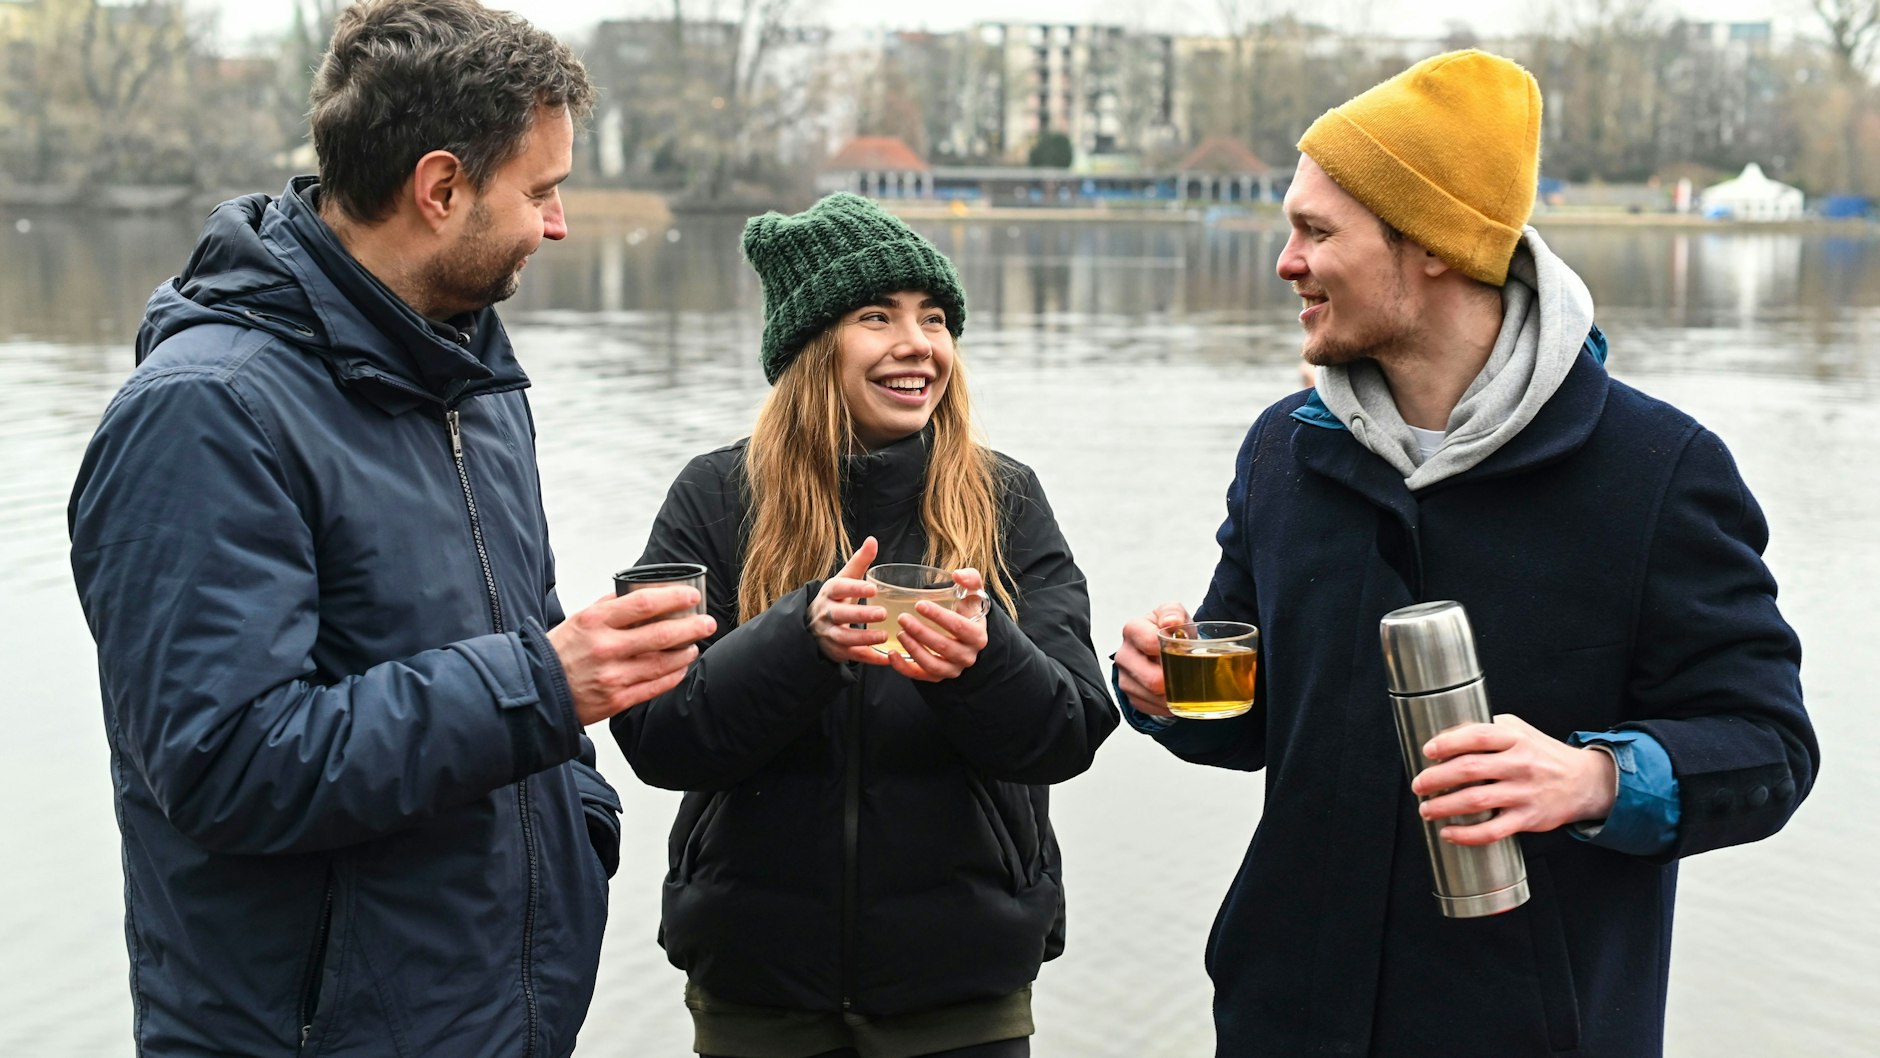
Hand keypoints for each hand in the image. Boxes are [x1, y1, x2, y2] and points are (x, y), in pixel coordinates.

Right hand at [548, 586, 716, 725]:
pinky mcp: (617, 700)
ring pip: (663, 662)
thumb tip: (643, 593)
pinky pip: (655, 686)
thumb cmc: (561, 651)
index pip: (644, 603)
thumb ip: (610, 606)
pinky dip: (673, 675)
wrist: (537, 690)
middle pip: (662, 634)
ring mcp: (613, 676)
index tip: (692, 597)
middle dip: (692, 627)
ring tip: (694, 645)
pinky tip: (681, 667)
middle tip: (708, 623)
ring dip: (686, 652)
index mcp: (595, 621)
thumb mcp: (579, 619)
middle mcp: (606, 647)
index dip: (674, 598)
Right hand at [808, 536, 892, 665]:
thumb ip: (860, 562)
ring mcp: (829, 635)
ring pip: (845, 639)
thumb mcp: (844, 578)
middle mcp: (826, 614)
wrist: (812, 626)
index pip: (840, 588)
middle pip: (840, 615)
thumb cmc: (836, 598)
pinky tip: (887, 658)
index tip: (873, 588)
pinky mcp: (837, 652)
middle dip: (861, 616)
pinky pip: (853, 657)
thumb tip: (873, 540)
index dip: (855, 589)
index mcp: (829, 592)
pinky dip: (870, 658)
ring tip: (885, 636)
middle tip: (882, 613)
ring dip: (865, 639)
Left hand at [885, 567, 989, 682]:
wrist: (965, 635)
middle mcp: (967, 656)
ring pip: (932, 665)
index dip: (939, 616)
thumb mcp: (973, 594)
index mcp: (977, 635)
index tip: (919, 604)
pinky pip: (920, 676)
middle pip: (944, 647)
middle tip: (902, 617)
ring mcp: (952, 669)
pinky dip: (904, 668)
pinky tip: (891, 654)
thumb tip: (958, 575)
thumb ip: (970, 579)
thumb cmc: (966, 611)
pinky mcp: (937, 677)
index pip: (959, 627)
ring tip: (899, 632)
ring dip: (914, 649)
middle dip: (921, 632)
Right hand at [1114, 602, 1191, 715]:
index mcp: (1132, 630)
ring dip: (1174, 695)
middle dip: (1175, 680)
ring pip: (1154, 697)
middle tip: (1189, 674)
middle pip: (1151, 679)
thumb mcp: (1173, 613)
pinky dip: (1169, 705)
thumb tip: (1171, 622)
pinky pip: (1153, 708)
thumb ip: (1173, 612)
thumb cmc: (1169, 630)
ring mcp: (1125, 678)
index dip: (1169, 650)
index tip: (1182, 649)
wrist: (1162, 648)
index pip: (1148, 642)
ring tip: (1185, 684)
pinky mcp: (1131, 697)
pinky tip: (1176, 693)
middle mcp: (1124, 655)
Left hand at [1412, 713, 1618, 845]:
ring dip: (1444, 806)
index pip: (1476, 736)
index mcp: (1515, 738)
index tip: (1428, 751)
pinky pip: (1492, 830)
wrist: (1585, 782)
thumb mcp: (1519, 731)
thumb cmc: (1542, 754)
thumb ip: (1487, 729)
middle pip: (1469, 769)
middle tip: (1418, 785)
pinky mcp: (1528, 818)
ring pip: (1476, 800)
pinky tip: (1449, 833)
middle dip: (1436, 778)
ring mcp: (1524, 792)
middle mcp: (1520, 764)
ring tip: (1426, 809)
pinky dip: (1466, 834)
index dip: (1447, 743)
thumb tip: (1446, 736)